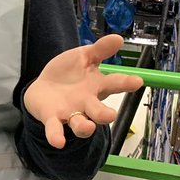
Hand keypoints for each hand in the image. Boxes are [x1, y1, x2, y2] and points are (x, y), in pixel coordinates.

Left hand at [23, 34, 142, 148]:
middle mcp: (87, 104)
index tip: (137, 81)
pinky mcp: (53, 119)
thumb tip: (119, 38)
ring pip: (81, 124)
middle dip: (104, 114)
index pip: (113, 84)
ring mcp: (70, 113)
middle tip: (110, 115)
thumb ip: (99, 50)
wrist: (42, 89)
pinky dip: (56, 135)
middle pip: (99, 111)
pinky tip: (58, 141)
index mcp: (96, 86)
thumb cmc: (68, 74)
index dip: (125, 83)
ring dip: (85, 127)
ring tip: (87, 126)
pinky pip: (55, 129)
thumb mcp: (83, 57)